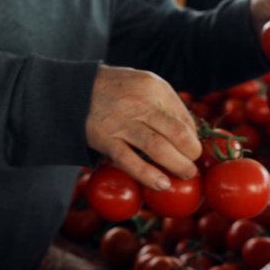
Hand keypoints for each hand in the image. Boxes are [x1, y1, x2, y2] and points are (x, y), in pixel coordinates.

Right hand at [85, 65, 200, 190]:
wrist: (76, 89)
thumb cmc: (118, 90)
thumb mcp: (145, 84)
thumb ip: (166, 105)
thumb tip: (192, 134)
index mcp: (154, 88)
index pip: (184, 118)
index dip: (193, 138)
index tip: (192, 150)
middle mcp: (140, 103)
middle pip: (177, 133)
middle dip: (191, 153)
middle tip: (192, 165)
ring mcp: (121, 122)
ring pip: (157, 148)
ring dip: (177, 165)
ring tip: (185, 175)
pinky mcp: (106, 139)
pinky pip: (129, 161)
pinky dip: (148, 175)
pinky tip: (162, 184)